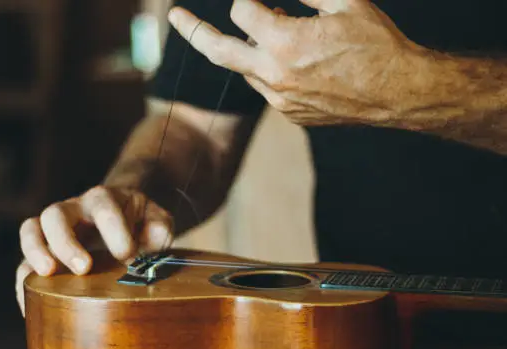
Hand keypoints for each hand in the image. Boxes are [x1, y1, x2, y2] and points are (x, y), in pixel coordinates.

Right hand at [15, 185, 172, 313]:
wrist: (122, 219)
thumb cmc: (139, 223)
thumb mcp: (156, 219)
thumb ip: (159, 226)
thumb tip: (149, 241)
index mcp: (103, 199)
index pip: (103, 205)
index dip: (113, 229)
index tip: (127, 254)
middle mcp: (73, 210)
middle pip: (56, 214)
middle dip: (67, 241)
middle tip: (83, 268)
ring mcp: (54, 230)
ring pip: (31, 230)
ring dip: (36, 252)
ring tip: (48, 275)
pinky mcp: (44, 253)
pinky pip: (23, 263)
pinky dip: (23, 283)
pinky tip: (32, 306)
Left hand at [167, 0, 428, 126]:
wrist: (398, 92)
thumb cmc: (376, 43)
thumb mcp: (344, 1)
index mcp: (284, 42)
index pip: (241, 11)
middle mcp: (274, 74)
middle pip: (217, 50)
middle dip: (192, 30)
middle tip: (175, 16)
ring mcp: (279, 99)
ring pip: (246, 68)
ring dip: (250, 48)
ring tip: (277, 32)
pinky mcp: (289, 114)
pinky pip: (266, 87)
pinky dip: (270, 69)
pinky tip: (298, 61)